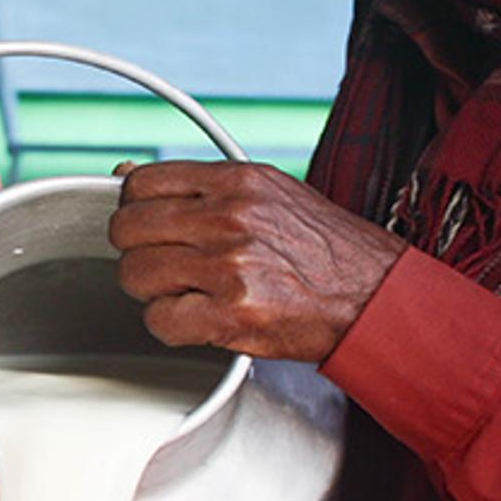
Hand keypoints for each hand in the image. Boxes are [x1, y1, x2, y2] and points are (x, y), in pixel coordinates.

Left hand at [110, 160, 404, 363]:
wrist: (378, 298)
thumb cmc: (326, 249)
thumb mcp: (267, 193)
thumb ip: (198, 186)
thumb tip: (123, 175)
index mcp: (236, 182)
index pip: (139, 184)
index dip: (135, 210)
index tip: (150, 227)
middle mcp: (229, 218)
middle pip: (126, 230)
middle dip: (138, 252)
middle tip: (166, 266)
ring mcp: (229, 266)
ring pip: (136, 276)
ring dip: (153, 292)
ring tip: (188, 293)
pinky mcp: (233, 314)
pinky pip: (160, 320)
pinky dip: (171, 326)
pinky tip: (199, 319)